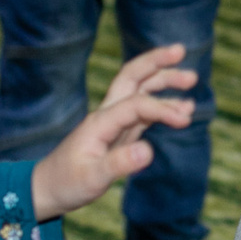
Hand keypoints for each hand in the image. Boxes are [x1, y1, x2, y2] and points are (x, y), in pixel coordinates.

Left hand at [30, 45, 198, 219]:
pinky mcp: (120, 132)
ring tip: (192, 80)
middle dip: (156, 62)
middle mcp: (107, 114)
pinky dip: (163, 105)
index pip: (136, 104)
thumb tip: (148, 150)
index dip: (162, 108)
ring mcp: (114, 122)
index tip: (184, 120)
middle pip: (132, 77)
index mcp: (100, 122)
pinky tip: (184, 108)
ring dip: (163, 80)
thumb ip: (120, 164)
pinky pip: (144, 111)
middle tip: (181, 50)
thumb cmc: (67, 184)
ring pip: (140, 90)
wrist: (48, 188)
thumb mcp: (92, 179)